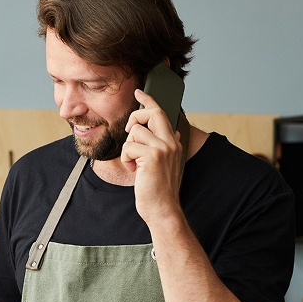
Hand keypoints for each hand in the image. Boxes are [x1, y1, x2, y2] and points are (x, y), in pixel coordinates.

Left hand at [121, 89, 182, 224]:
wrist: (162, 209)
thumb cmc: (158, 190)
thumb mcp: (165, 164)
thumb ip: (168, 147)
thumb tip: (176, 132)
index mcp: (174, 142)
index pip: (161, 113)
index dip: (148, 100)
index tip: (139, 92)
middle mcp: (171, 141)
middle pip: (152, 112)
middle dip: (135, 117)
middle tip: (129, 132)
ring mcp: (164, 148)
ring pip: (135, 132)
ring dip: (128, 150)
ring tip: (135, 165)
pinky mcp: (153, 156)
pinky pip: (128, 147)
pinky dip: (126, 160)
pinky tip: (135, 171)